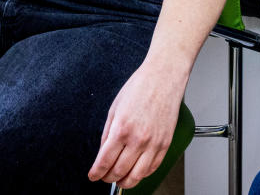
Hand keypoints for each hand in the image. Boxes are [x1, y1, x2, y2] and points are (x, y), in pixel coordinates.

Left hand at [88, 62, 185, 187]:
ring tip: (119, 180)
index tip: (93, 176)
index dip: (96, 173)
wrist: (164, 77)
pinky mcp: (165, 144)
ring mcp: (154, 143)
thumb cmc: (140, 87)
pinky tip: (136, 172)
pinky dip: (143, 175)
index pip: (104, 162)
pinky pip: (153, 168)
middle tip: (104, 177)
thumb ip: (107, 133)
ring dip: (125, 182)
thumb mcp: (114, 108)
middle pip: (119, 171)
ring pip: (136, 176)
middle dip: (108, 178)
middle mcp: (138, 139)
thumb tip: (103, 153)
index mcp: (121, 129)